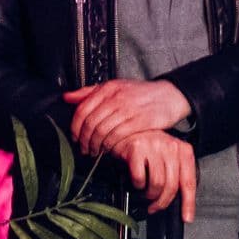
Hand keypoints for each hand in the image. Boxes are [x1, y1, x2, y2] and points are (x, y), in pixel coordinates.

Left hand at [65, 78, 192, 159]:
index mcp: (107, 89)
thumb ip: (90, 92)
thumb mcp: (116, 87)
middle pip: (90, 123)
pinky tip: (109, 149)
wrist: (170, 96)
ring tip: (95, 151)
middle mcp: (116, 98)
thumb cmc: (142, 94)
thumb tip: (67, 97)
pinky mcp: (138, 121)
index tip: (75, 138)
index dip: (75, 127)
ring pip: (101, 131)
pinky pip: (117, 136)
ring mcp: (127, 109)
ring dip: (95, 145)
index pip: (82, 110)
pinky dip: (109, 145)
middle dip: (84, 140)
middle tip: (84, 149)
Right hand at [113, 130, 197, 219]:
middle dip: (162, 202)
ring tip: (145, 193)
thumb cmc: (148, 146)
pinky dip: (137, 185)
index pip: (189, 181)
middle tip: (155, 207)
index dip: (188, 203)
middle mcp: (171, 147)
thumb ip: (176, 173)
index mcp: (183, 150)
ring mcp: (154, 147)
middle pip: (172, 186)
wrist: (125, 131)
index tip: (187, 217)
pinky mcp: (136, 149)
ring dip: (149, 195)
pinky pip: (140, 178)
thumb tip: (180, 202)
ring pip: (157, 184)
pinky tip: (137, 182)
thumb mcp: (168, 157)